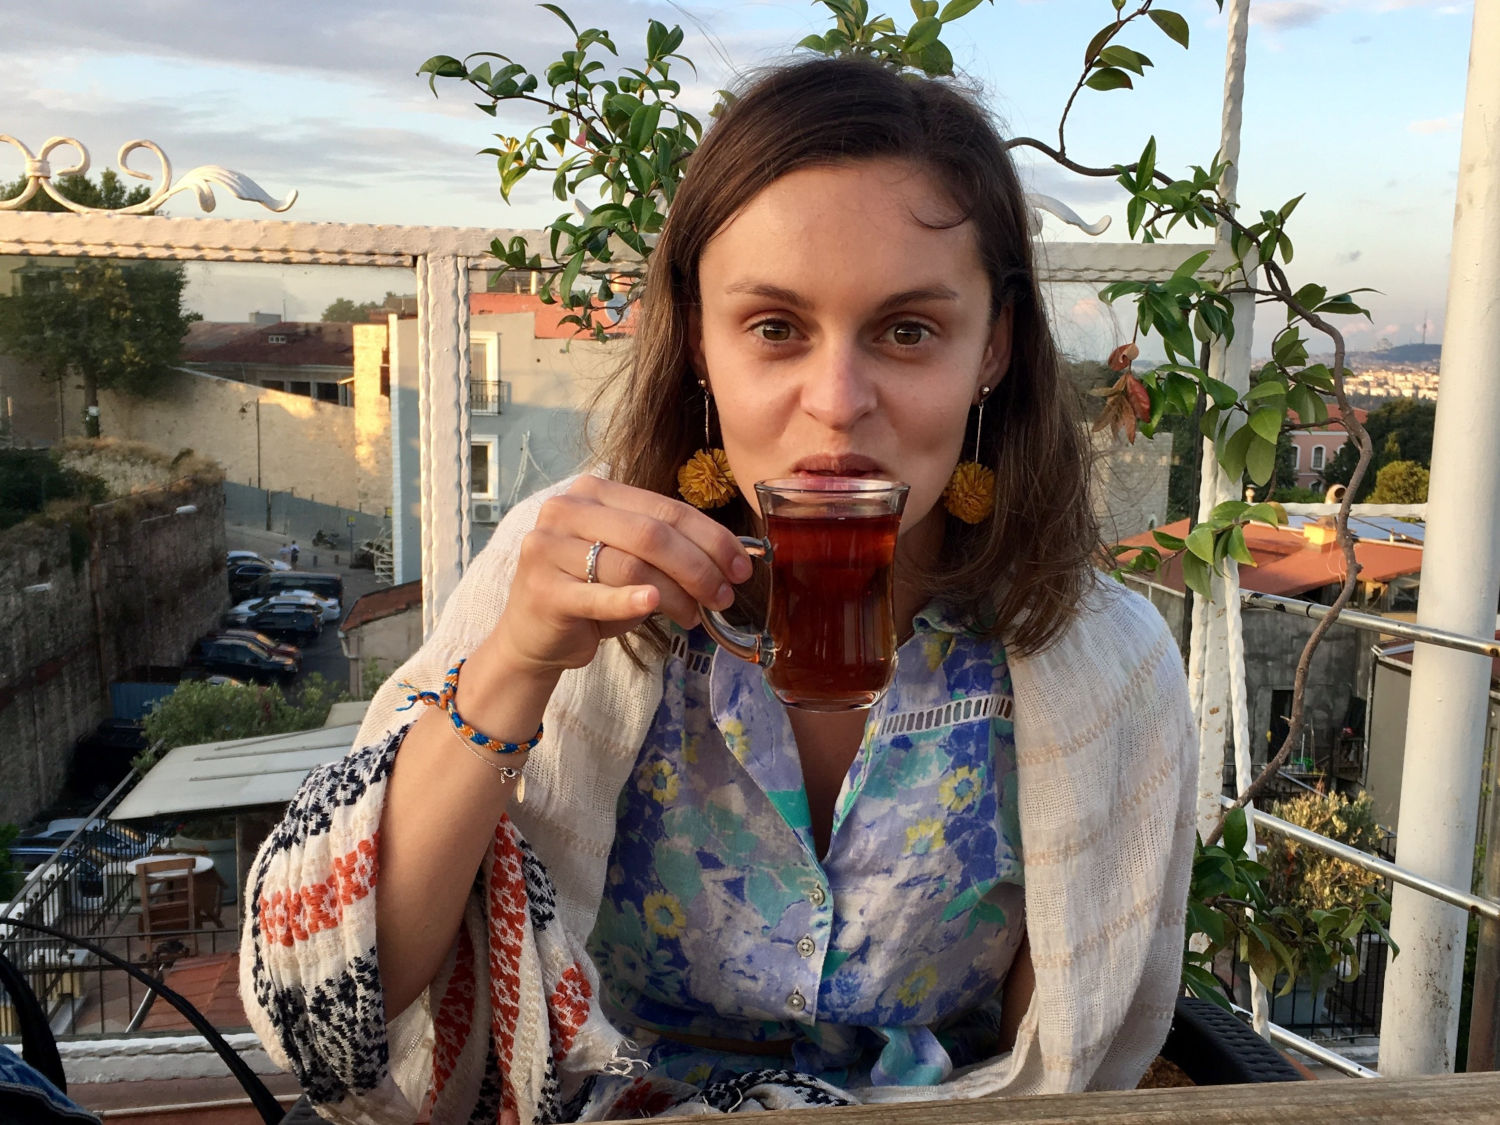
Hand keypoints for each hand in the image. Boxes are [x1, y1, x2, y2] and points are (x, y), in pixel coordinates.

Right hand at [487, 477, 751, 676]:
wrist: (534, 635)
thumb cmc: (590, 593)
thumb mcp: (630, 561)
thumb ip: (667, 549)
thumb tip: (733, 559)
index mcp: (593, 492)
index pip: (665, 509)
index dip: (711, 537)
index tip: (742, 566)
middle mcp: (566, 510)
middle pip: (651, 534)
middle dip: (699, 566)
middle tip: (725, 595)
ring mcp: (549, 547)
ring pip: (632, 565)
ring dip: (676, 594)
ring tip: (695, 616)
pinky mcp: (543, 589)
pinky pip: (598, 594)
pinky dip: (630, 599)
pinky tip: (654, 603)